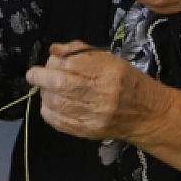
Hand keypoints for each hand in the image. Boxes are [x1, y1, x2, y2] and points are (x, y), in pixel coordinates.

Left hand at [26, 42, 166, 141]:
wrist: (148, 115)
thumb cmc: (128, 82)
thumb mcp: (111, 60)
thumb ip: (81, 52)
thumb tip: (54, 50)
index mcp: (109, 71)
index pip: (73, 63)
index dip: (55, 61)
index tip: (48, 61)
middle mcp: (103, 93)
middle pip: (62, 84)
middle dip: (41, 77)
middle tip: (33, 75)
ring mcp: (96, 115)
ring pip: (58, 103)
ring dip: (44, 94)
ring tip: (45, 89)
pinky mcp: (90, 131)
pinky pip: (60, 122)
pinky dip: (48, 111)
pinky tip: (50, 105)